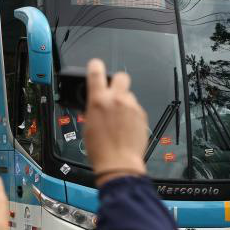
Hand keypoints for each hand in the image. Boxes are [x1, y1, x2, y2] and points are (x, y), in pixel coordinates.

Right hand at [84, 59, 147, 185]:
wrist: (119, 163)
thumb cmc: (100, 149)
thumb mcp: (88, 125)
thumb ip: (94, 108)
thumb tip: (96, 103)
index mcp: (99, 100)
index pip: (96, 71)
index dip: (95, 66)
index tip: (95, 66)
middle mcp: (117, 99)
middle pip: (121, 77)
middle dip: (117, 82)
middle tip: (113, 93)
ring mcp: (131, 107)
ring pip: (128, 95)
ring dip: (124, 102)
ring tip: (118, 119)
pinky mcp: (141, 115)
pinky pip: (135, 108)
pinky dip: (131, 114)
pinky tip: (126, 127)